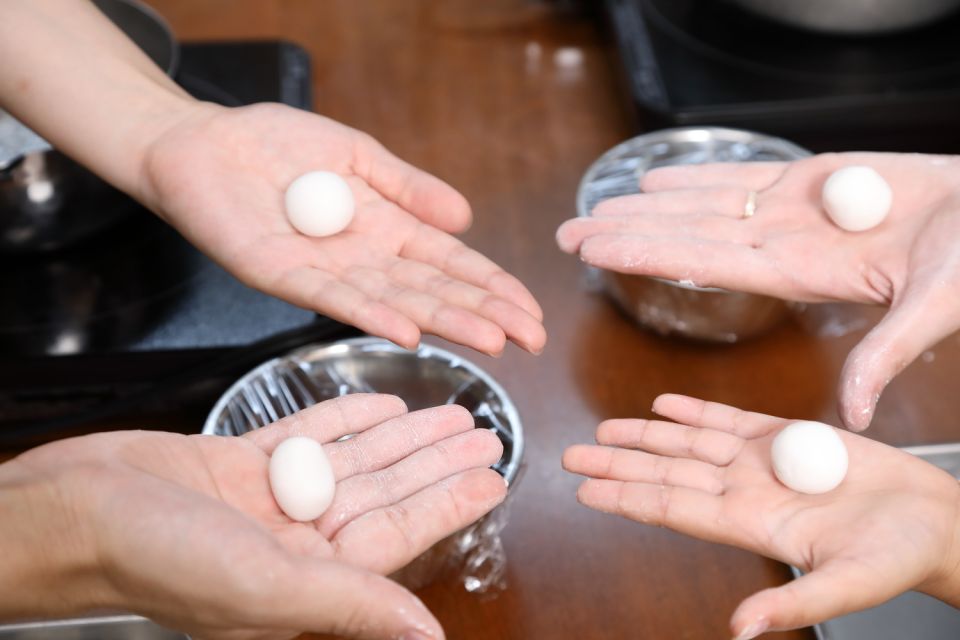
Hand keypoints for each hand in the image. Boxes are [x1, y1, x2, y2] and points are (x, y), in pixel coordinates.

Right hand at [1, 394, 505, 638]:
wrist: (70, 513)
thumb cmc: (155, 558)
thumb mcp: (265, 584)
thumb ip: (349, 602)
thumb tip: (426, 634)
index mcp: (306, 580)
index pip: (397, 537)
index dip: (448, 504)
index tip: (493, 477)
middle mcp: (293, 542)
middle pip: (383, 494)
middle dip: (433, 463)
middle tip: (483, 433)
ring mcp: (266, 501)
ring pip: (352, 462)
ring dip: (400, 437)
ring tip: (449, 413)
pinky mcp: (237, 464)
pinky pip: (305, 436)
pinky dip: (343, 419)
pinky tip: (381, 404)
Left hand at [139, 101, 544, 356]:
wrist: (203, 143)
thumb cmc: (277, 145)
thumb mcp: (357, 154)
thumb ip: (408, 186)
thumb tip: (464, 218)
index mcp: (385, 230)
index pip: (450, 265)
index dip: (492, 287)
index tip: (530, 312)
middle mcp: (362, 260)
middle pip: (433, 292)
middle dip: (484, 314)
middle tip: (529, 339)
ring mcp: (324, 271)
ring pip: (395, 302)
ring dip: (443, 322)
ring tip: (490, 340)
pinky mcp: (280, 275)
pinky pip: (332, 299)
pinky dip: (371, 315)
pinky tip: (407, 331)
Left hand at [556, 153, 959, 428]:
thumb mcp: (935, 308)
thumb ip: (888, 354)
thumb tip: (856, 414)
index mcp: (799, 273)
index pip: (702, 262)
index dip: (647, 254)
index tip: (597, 253)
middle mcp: (782, 243)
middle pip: (686, 236)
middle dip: (627, 233)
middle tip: (569, 234)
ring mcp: (791, 211)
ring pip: (704, 205)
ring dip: (649, 204)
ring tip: (597, 204)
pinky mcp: (810, 179)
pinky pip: (742, 175)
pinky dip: (699, 174)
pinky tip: (655, 178)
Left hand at [563, 394, 959, 638]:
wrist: (935, 523)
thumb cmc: (901, 556)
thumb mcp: (850, 585)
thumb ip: (794, 602)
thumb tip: (740, 630)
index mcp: (753, 524)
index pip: (672, 507)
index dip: (627, 497)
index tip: (584, 491)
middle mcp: (747, 491)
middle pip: (667, 471)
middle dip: (618, 463)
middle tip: (570, 455)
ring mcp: (764, 462)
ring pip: (689, 441)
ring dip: (646, 434)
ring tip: (604, 429)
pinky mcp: (788, 436)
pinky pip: (730, 419)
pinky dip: (695, 409)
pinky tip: (665, 404)